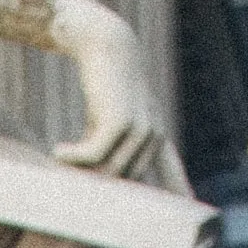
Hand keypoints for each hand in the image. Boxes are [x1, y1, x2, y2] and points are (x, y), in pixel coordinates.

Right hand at [49, 0, 168, 178]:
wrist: (105, 43)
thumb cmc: (103, 82)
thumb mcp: (109, 118)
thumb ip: (109, 148)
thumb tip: (94, 180)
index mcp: (156, 135)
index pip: (170, 171)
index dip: (179, 190)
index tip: (190, 205)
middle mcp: (154, 136)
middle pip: (123, 180)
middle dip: (97, 184)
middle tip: (66, 178)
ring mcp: (140, 130)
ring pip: (107, 171)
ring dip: (79, 170)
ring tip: (58, 161)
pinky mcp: (120, 123)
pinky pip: (92, 156)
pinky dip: (72, 156)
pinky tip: (56, 150)